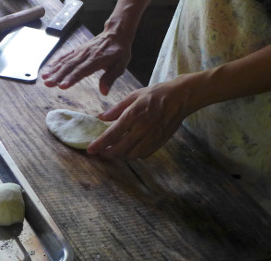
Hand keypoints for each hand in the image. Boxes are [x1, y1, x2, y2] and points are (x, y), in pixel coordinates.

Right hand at [41, 30, 131, 94]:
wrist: (116, 34)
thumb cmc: (119, 51)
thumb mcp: (120, 65)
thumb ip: (110, 78)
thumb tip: (104, 91)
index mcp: (97, 59)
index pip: (82, 70)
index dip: (72, 78)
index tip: (62, 86)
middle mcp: (86, 55)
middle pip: (70, 66)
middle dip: (58, 76)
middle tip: (48, 84)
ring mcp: (80, 51)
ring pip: (66, 61)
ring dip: (54, 70)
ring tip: (45, 78)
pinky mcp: (77, 50)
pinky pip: (65, 55)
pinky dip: (56, 62)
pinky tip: (49, 68)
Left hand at [87, 74, 204, 158]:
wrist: (180, 98)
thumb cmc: (156, 94)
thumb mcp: (134, 96)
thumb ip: (116, 109)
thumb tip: (101, 117)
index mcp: (132, 115)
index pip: (111, 135)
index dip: (99, 145)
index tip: (90, 150)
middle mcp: (141, 129)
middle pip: (120, 150)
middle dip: (108, 154)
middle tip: (101, 152)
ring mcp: (151, 137)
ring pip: (131, 155)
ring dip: (121, 155)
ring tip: (115, 150)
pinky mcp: (160, 142)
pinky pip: (144, 154)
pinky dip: (135, 154)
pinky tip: (131, 149)